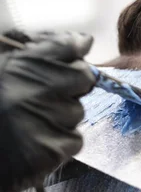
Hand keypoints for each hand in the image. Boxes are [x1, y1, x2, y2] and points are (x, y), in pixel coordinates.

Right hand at [0, 31, 95, 191]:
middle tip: (50, 95)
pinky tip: (34, 143)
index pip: (66, 45)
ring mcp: (47, 119)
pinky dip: (59, 142)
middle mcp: (36, 88)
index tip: (79, 46)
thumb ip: (30, 58)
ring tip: (30, 124)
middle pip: (82, 78)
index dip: (75, 46)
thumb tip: (77, 42)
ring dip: (62, 116)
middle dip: (73, 85)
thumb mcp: (0, 70)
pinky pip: (73, 140)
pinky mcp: (53, 149)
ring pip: (77, 111)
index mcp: (18, 65)